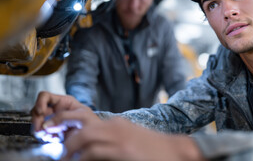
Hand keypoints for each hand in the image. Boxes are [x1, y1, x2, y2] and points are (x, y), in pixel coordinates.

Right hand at [31, 91, 97, 134]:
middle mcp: (56, 110)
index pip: (45, 96)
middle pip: (37, 110)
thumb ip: (64, 117)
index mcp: (63, 101)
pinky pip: (42, 133)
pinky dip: (45, 137)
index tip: (41, 112)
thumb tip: (47, 125)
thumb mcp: (81, 116)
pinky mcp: (52, 132)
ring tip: (49, 135)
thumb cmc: (92, 123)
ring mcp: (53, 121)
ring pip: (37, 123)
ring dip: (40, 130)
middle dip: (37, 120)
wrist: (94, 137)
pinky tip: (54, 138)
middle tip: (41, 129)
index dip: (40, 102)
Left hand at [62, 117, 205, 160]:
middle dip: (63, 133)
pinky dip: (83, 158)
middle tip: (55, 149)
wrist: (173, 150)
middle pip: (80, 124)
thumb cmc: (152, 148)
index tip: (59, 137)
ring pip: (83, 137)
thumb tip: (89, 148)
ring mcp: (118, 137)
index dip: (68, 127)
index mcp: (115, 123)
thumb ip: (111, 139)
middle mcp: (114, 126)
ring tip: (63, 159)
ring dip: (69, 149)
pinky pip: (93, 152)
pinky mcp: (122, 150)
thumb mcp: (129, 138)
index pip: (85, 119)